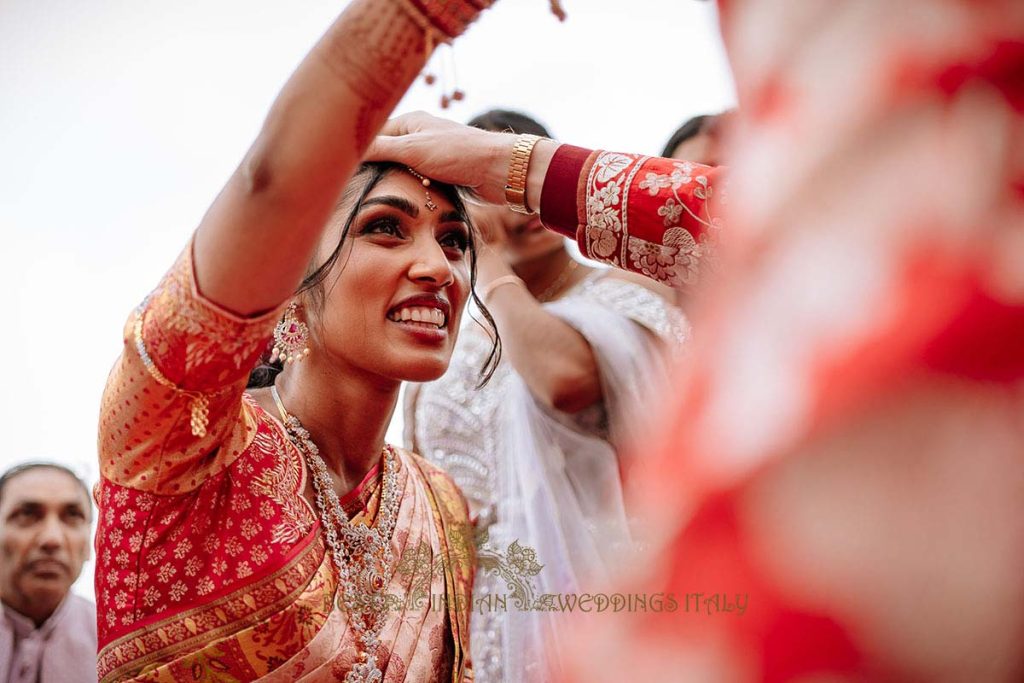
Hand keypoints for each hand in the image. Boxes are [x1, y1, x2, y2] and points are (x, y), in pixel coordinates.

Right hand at [365, 111, 556, 207]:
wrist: (500, 170)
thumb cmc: (459, 154)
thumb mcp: (413, 149)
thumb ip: (380, 148)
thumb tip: (346, 150)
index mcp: (411, 121)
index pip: (374, 133)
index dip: (358, 149)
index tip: (342, 168)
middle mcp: (420, 134)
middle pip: (387, 152)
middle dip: (378, 168)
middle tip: (362, 185)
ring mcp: (432, 154)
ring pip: (403, 169)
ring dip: (398, 180)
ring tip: (389, 190)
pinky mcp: (444, 172)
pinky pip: (419, 180)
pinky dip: (415, 188)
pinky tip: (414, 195)